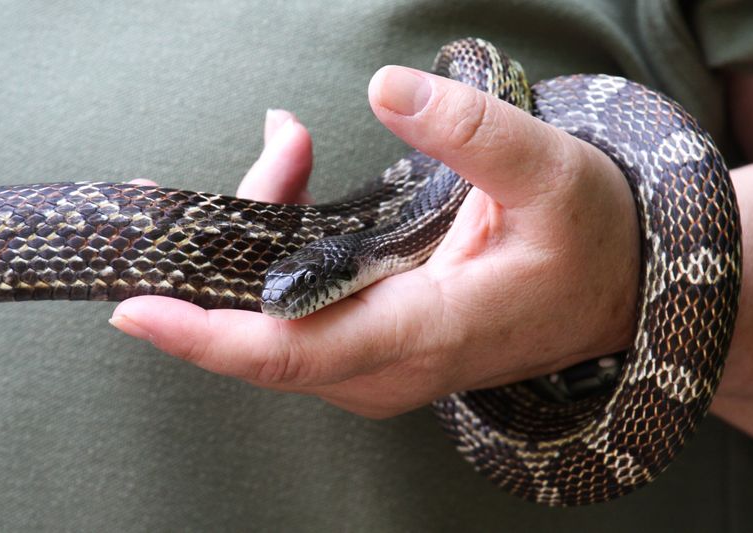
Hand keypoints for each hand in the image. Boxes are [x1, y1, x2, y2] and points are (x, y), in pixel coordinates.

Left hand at [110, 66, 639, 417]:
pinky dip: (274, 263)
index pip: (299, 353)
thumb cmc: (590, 239)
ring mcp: (382, 363)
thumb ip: (471, 131)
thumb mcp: (550, 172)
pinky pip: (302, 321)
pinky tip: (285, 191)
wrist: (615, 287)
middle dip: (213, 271)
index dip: (209, 336)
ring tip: (254, 173)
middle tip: (199, 187)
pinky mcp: (379, 346)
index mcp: (433, 330)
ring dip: (243, 262)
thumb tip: (385, 90)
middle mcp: (395, 365)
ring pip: (277, 335)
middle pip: (268, 340)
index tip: (137, 306)